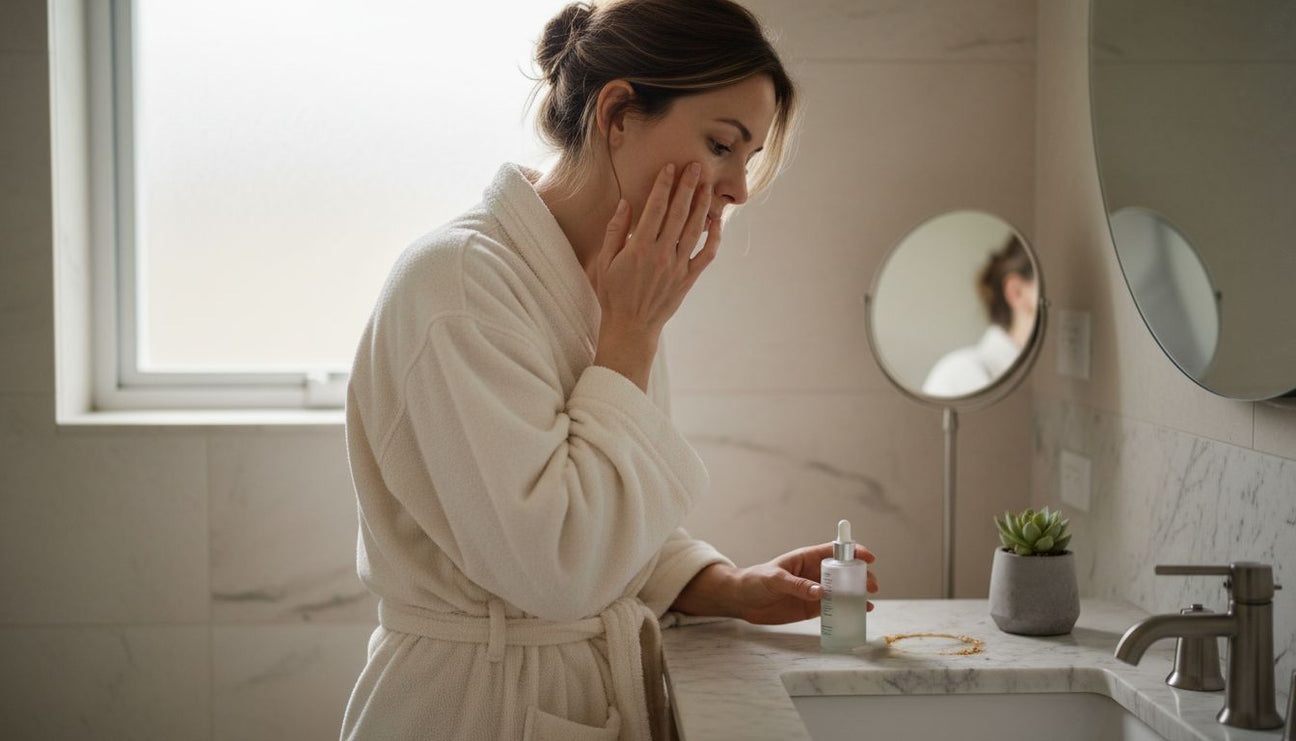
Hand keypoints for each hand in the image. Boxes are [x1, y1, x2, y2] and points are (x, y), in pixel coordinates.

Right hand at [588, 161, 720, 339]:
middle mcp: (662, 254)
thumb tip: (626, 203)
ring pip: (695, 229)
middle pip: (679, 213)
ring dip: (703, 205)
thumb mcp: (605, 262)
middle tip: (697, 167)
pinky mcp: (688, 279)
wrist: (631, 327)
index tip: (670, 167)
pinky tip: (716, 221)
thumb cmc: (613, 294)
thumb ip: (615, 231)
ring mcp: (678, 267)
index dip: (664, 185)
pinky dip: (714, 237)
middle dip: (688, 187)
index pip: (655, 208)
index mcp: (640, 248)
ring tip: (708, 186)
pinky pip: (706, 254)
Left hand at [730, 542, 877, 624]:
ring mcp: (815, 591)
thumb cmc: (755, 580)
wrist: (742, 600)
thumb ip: (796, 585)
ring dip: (857, 594)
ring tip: (869, 602)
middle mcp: (815, 573)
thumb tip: (820, 592)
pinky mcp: (811, 608)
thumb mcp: (774, 579)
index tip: (869, 557)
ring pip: (843, 590)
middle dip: (861, 576)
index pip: (835, 550)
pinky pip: (833, 608)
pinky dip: (847, 609)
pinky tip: (859, 613)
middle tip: (872, 586)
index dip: (854, 551)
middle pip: (845, 571)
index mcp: (807, 558)